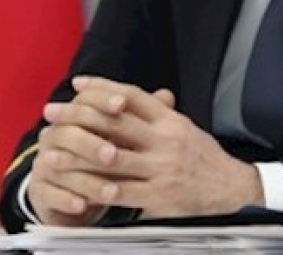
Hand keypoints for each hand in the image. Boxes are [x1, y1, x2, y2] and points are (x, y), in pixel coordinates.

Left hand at [27, 75, 263, 223]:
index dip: (101, 87)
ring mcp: (162, 169)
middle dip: (78, 116)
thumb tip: (115, 94)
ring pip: (113, 159)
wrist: (231, 187)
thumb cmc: (200, 154)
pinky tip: (78, 190)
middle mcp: (165, 140)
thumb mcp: (180, 125)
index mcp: (169, 119)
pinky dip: (100, 191)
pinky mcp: (161, 197)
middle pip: (114, 122)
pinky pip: (124, 193)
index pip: (130, 95)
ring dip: (78, 158)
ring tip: (52, 156)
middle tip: (51, 113)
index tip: (76, 84)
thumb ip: (152, 110)